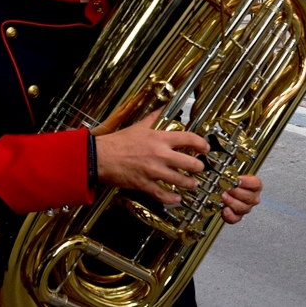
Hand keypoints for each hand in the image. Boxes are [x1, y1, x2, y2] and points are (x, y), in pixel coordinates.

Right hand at [95, 110, 209, 204]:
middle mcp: (160, 155)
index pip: (189, 139)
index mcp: (160, 139)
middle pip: (190, 163)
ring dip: (190, 183)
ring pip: (179, 180)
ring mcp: (153, 171)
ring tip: (193, 184)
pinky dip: (171, 198)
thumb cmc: (118, 142)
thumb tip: (163, 108)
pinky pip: (162, 194)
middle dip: (199, 167)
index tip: (206, 148)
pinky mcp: (144, 184)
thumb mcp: (139, 126)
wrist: (100, 156)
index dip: (202, 144)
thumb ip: (154, 118)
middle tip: (201, 168)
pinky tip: (176, 198)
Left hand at [221, 175, 262, 223]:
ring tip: (223, 196)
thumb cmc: (235, 183)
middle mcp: (253, 198)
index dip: (246, 182)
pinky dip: (229, 215)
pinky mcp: (238, 216)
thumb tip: (228, 175)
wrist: (231, 191)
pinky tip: (225, 210)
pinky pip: (235, 218)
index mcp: (256, 186)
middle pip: (248, 197)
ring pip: (242, 208)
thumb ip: (234, 176)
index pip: (256, 184)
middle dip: (236, 192)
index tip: (238, 180)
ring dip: (231, 202)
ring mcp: (246, 208)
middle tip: (227, 188)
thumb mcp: (237, 176)